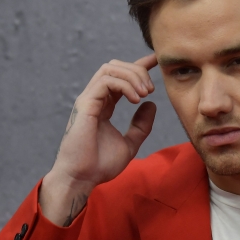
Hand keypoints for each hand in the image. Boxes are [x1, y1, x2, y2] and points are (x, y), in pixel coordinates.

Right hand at [40, 54, 158, 225]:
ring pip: (110, 68)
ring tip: (145, 93)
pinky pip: (106, 81)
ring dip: (132, 76)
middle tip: (151, 89)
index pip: (120, 77)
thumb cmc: (100, 165)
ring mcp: (88, 99)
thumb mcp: (129, 144)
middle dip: (138, 70)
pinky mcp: (85, 104)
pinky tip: (136, 99)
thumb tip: (151, 104)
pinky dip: (125, 85)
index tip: (156, 61)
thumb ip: (140, 126)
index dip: (139, 65)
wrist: (82, 178)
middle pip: (116, 66)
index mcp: (103, 105)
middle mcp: (94, 98)